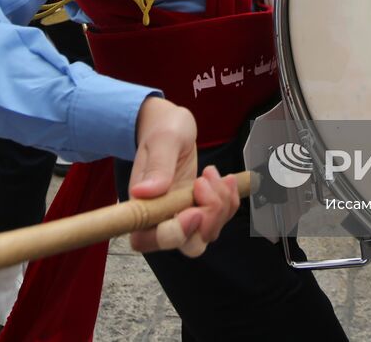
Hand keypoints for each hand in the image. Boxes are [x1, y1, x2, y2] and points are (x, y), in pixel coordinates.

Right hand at [127, 98, 238, 256]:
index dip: (173, 235)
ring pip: (207, 232)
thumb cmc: (162, 130)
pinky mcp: (199, 208)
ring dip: (220, 205)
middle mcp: (161, 216)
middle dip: (208, 220)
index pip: (148, 240)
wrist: (172, 125)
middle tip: (206, 186)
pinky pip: (220, 218)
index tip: (193, 211)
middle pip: (186, 244)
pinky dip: (228, 200)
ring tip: (211, 174)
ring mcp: (182, 214)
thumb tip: (143, 192)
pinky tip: (224, 179)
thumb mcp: (163, 140)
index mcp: (141, 204)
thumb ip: (157, 166)